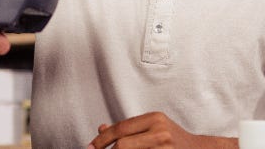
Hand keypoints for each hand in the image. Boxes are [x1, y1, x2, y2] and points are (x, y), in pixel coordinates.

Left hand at [87, 112, 237, 148]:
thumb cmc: (173, 139)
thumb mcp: (152, 127)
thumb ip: (128, 129)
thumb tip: (101, 129)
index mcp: (154, 118)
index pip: (120, 128)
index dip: (102, 140)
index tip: (91, 148)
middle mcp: (160, 131)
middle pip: (123, 145)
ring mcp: (164, 147)